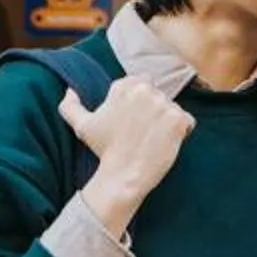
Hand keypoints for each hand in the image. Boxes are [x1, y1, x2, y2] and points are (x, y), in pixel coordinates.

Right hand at [60, 83, 192, 231]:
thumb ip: (70, 106)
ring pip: (172, 108)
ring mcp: (163, 105)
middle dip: (154, 110)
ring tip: (153, 138)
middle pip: (159, 95)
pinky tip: (166, 142)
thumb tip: (69, 90)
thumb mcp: (82, 126)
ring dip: (167, 121)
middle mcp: (145, 91)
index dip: (140, 102)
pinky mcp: (178, 120)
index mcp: (124, 86)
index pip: (142, 83)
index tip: (134, 120)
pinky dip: (182, 131)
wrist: (124, 174)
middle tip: (143, 131)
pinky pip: (187, 120)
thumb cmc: (104, 150)